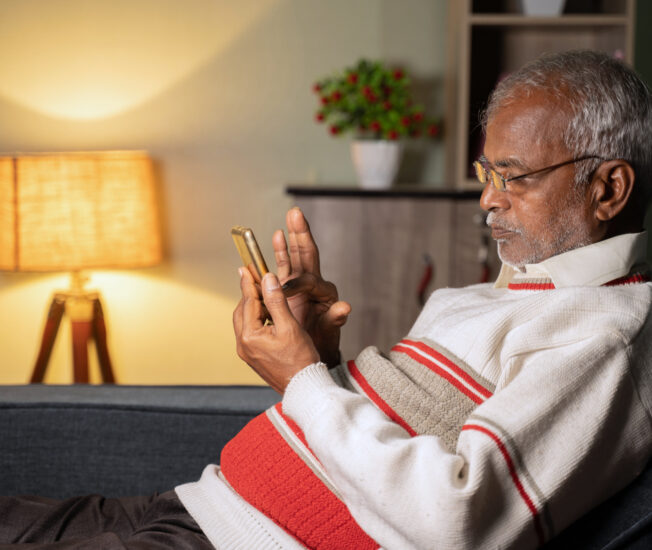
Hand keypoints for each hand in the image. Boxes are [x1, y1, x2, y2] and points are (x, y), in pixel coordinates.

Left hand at [233, 267, 318, 393]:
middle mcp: (244, 345)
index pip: (248, 302)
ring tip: (265, 295)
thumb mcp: (290, 326)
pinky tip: (269, 316)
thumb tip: (268, 280)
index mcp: (250, 336)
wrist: (304, 387)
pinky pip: (250, 332)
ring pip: (245, 322)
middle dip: (250, 294)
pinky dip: (257, 320)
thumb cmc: (300, 361)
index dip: (249, 283)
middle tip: (256, 278)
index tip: (246, 268)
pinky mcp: (254, 357)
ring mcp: (247, 352)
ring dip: (254, 307)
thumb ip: (277, 301)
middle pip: (243, 311)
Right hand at [273, 207, 350, 366]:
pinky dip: (281, 250)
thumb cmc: (323, 340)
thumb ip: (336, 318)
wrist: (315, 348)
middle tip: (296, 213)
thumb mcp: (330, 331)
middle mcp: (314, 283)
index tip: (283, 291)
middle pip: (307, 253)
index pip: (309, 281)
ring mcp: (301, 283)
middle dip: (301, 233)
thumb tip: (345, 307)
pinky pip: (286, 264)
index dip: (296, 284)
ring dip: (292, 235)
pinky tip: (278, 234)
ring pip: (296, 254)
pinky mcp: (290, 286)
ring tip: (291, 216)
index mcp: (324, 292)